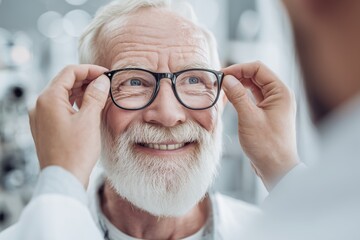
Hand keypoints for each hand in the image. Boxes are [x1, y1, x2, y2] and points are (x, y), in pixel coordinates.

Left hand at [29, 65, 109, 187]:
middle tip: (106, 84)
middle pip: (64, 82)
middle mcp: (40, 105)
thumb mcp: (89, 120)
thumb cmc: (75, 152)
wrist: (64, 179)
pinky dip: (75, 104)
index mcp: (48, 99)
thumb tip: (101, 80)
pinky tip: (88, 108)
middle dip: (86, 80)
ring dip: (81, 92)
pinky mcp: (45, 127)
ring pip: (62, 95)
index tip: (106, 74)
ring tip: (100, 95)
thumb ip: (95, 96)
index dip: (89, 70)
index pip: (69, 72)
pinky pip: (60, 107)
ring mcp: (40, 117)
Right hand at [222, 61, 299, 190]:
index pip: (258, 68)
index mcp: (280, 92)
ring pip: (254, 87)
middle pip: (256, 76)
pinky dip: (241, 96)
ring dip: (238, 85)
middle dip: (237, 75)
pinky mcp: (267, 113)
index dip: (239, 68)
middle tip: (219, 81)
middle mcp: (279, 96)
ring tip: (223, 88)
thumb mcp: (249, 118)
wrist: (277, 168)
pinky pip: (253, 98)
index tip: (222, 74)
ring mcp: (274, 105)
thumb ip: (237, 96)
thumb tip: (227, 79)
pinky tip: (230, 98)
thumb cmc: (267, 146)